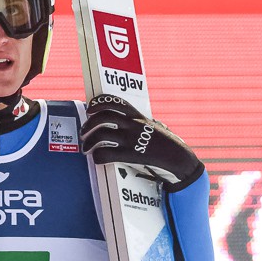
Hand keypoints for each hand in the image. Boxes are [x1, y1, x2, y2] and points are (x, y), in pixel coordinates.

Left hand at [80, 94, 203, 191]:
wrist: (178, 157)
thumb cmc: (166, 143)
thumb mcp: (154, 126)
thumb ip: (140, 123)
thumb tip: (128, 123)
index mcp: (138, 116)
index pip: (116, 102)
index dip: (100, 102)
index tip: (90, 107)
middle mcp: (133, 124)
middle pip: (104, 116)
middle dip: (89, 123)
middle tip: (83, 132)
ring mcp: (131, 139)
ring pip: (101, 134)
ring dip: (89, 141)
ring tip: (86, 148)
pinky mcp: (130, 155)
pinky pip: (106, 153)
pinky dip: (97, 156)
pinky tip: (97, 159)